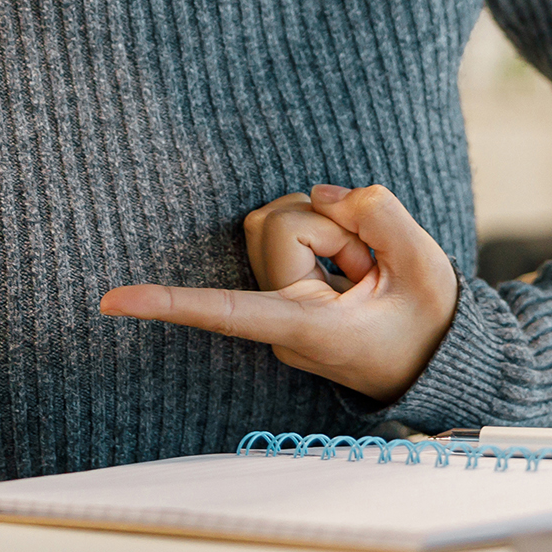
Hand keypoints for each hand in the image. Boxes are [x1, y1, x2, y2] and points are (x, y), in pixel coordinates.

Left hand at [99, 183, 458, 400]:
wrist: (439, 357)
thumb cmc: (431, 322)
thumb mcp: (425, 266)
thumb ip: (377, 214)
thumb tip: (321, 193)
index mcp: (309, 328)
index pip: (228, 312)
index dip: (169, 303)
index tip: (111, 302)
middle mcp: (281, 321)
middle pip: (276, 228)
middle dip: (327, 224)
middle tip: (369, 265)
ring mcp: (280, 306)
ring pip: (279, 223)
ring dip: (329, 230)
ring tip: (365, 271)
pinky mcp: (284, 289)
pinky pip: (292, 232)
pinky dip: (329, 235)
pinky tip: (354, 268)